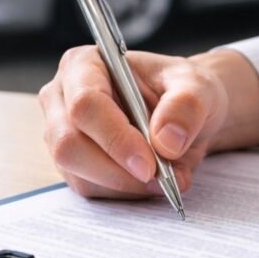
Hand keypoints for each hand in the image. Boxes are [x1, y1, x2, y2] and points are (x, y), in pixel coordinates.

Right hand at [39, 47, 258, 197]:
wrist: (181, 114)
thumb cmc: (180, 90)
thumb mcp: (197, 86)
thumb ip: (186, 105)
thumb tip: (166, 141)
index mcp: (84, 65)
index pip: (85, 104)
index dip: (115, 138)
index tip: (149, 163)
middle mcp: (62, 98)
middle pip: (69, 144)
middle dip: (117, 169)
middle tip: (160, 177)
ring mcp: (61, 134)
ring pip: (77, 173)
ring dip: (125, 184)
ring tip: (165, 177)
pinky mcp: (72, 164)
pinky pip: (89, 188)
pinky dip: (124, 192)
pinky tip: (150, 181)